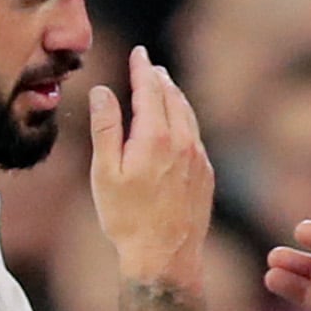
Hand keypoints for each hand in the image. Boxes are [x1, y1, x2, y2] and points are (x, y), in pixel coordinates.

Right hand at [85, 48, 211, 283]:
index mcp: (155, 137)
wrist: (165, 258)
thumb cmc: (128, 218)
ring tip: (165, 87)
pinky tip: (179, 126)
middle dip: (159, 79)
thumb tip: (104, 91)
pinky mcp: (206, 175)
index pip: (150, 89)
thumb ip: (106, 128)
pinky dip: (185, 121)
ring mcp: (198, 159)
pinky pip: (196, 137)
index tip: (138, 53)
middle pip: (172, 98)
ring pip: (188, 116)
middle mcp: (183, 142)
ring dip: (175, 97)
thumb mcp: (105, 172)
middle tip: (149, 66)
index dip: (142, 68)